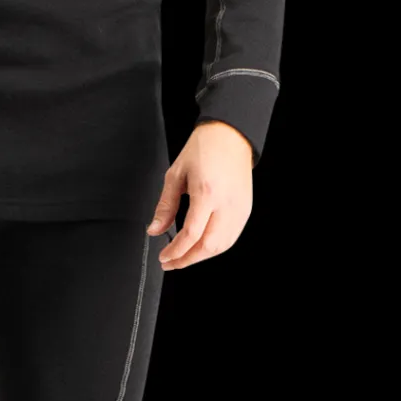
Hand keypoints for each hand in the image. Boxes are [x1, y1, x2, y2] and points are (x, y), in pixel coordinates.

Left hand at [147, 121, 252, 269]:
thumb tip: (154, 229)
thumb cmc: (203, 149)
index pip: (191, 234)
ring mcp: (239, 209)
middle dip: (187, 260)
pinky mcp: (245, 210)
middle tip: (170, 263)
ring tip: (183, 258)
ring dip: (201, 257)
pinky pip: (231, 238)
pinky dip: (215, 248)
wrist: (229, 136)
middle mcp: (226, 204)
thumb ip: (165, 206)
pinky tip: (200, 248)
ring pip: (222, 246)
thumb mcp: (175, 175)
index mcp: (207, 193)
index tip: (164, 257)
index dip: (176, 251)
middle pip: (208, 246)